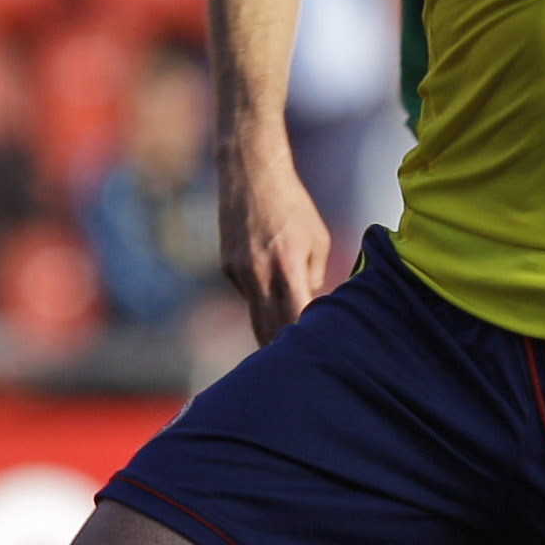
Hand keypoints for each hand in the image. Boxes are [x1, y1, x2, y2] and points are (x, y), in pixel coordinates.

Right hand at [218, 134, 330, 341]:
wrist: (251, 174)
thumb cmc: (294, 207)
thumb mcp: (317, 240)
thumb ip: (314, 276)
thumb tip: (309, 305)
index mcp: (286, 268)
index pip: (293, 320)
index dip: (301, 341)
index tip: (309, 357)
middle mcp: (258, 274)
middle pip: (267, 328)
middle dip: (279, 349)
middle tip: (292, 369)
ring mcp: (237, 271)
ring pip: (255, 311)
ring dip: (268, 326)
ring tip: (283, 343)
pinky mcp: (226, 265)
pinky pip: (246, 291)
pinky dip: (259, 295)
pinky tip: (269, 282)